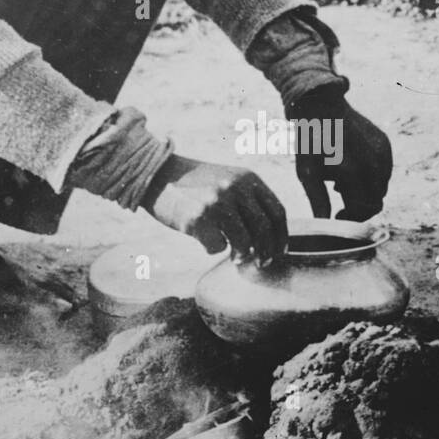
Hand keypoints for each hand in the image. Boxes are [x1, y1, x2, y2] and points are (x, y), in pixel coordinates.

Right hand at [142, 154, 286, 265]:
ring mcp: (216, 203)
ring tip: (234, 255)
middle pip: (264, 230)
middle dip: (266, 252)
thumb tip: (270, 238)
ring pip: (244, 243)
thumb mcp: (227, 180)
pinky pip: (217, 248)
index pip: (277, 211)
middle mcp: (234, 188)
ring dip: (241, 255)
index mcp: (247, 178)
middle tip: (262, 263)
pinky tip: (205, 240)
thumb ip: (248, 200)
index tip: (279, 251)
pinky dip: (213, 249)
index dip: (281, 236)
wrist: (157, 175)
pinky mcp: (198, 219)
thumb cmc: (195, 184)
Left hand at [291, 93, 391, 221]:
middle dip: (359, 208)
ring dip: (365, 192)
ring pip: (381, 188)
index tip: (337, 216)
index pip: (361, 210)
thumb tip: (324, 225)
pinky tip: (352, 169)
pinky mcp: (385, 144)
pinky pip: (384, 171)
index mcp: (352, 172)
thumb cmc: (309, 141)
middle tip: (340, 204)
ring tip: (342, 183)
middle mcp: (372, 164)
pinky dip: (371, 176)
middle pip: (375, 202)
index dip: (349, 218)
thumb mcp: (306, 172)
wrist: (319, 105)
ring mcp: (382, 153)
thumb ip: (318, 200)